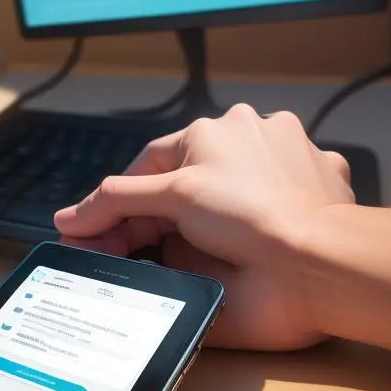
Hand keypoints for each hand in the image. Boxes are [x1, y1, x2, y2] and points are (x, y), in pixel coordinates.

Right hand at [54, 104, 354, 350]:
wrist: (323, 260)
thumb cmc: (249, 218)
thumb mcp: (176, 198)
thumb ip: (117, 201)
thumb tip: (67, 219)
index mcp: (213, 130)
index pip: (151, 165)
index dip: (123, 203)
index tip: (104, 236)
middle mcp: (251, 134)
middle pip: (186, 177)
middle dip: (157, 214)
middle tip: (133, 252)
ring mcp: (289, 157)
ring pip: (228, 185)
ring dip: (203, 214)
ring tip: (189, 251)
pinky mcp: (319, 182)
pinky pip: (277, 196)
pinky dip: (257, 217)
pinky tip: (244, 240)